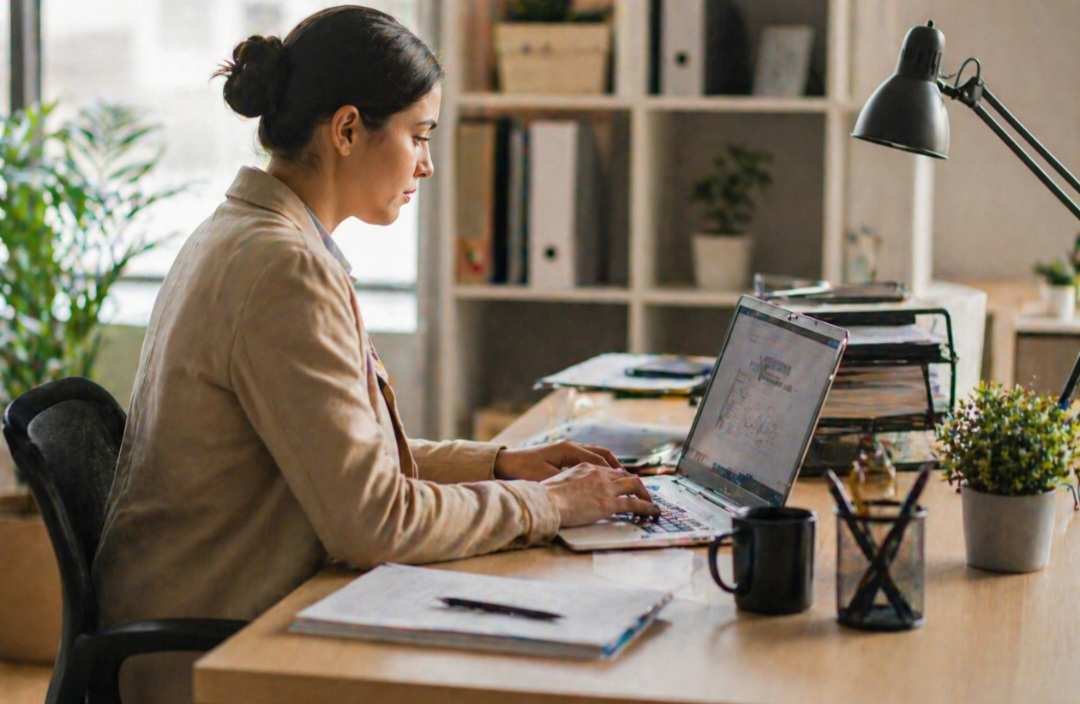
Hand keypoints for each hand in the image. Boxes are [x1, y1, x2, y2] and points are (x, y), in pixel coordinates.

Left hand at [493, 440, 621, 481]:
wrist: (505, 462)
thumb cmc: (523, 471)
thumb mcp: (545, 478)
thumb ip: (568, 481)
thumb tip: (589, 488)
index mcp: (568, 450)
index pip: (598, 461)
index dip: (613, 473)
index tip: (627, 484)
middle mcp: (571, 445)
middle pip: (602, 453)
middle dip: (617, 467)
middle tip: (630, 480)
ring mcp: (567, 447)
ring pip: (596, 453)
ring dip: (609, 465)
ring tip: (621, 478)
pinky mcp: (563, 452)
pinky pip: (587, 456)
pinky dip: (598, 465)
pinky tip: (601, 476)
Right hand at [541, 465, 660, 526]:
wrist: (545, 501)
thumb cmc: (544, 496)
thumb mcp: (558, 482)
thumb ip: (570, 484)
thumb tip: (570, 493)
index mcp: (585, 467)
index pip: (609, 471)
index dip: (619, 479)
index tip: (624, 486)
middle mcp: (598, 474)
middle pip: (625, 476)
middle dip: (637, 485)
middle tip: (643, 495)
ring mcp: (605, 488)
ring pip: (634, 486)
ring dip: (646, 495)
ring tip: (652, 505)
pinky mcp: (609, 504)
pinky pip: (634, 504)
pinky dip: (647, 508)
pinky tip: (653, 513)